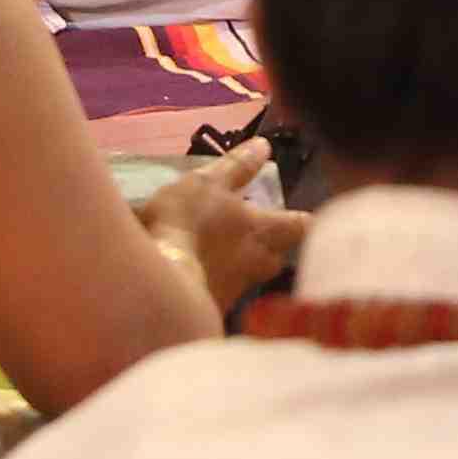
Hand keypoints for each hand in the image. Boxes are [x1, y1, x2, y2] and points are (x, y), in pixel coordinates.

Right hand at [140, 153, 310, 316]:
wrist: (154, 286)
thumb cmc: (187, 225)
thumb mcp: (207, 183)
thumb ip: (236, 167)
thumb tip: (264, 147)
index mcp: (262, 232)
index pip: (300, 226)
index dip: (302, 220)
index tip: (303, 216)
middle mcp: (256, 265)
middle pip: (276, 258)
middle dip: (272, 248)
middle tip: (257, 236)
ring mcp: (232, 293)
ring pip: (248, 279)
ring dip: (240, 268)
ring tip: (220, 255)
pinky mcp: (207, 312)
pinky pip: (218, 296)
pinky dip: (212, 285)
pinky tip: (194, 277)